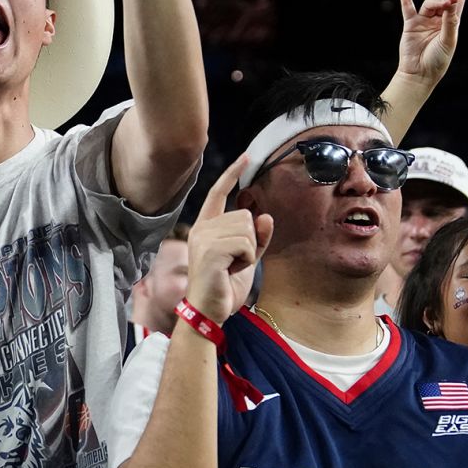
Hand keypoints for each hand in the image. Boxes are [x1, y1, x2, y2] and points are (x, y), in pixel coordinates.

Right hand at [183, 155, 273, 323]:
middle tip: (235, 263)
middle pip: (244, 216)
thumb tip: (266, 216)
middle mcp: (201, 228)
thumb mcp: (247, 259)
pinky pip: (246, 244)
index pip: (218, 193)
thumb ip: (257, 238)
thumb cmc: (224, 287)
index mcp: (206, 227)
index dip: (232, 174)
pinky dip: (248, 260)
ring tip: (232, 267)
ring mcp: (204, 237)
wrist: (209, 312)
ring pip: (247, 229)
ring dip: (249, 252)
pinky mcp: (210, 250)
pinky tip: (231, 271)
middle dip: (250, 241)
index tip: (246, 156)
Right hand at [395, 0, 467, 87]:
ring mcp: (424, 20)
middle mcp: (439, 19)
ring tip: (439, 7)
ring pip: (429, 3)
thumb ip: (450, 20)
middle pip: (443, 0)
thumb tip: (452, 0)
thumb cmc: (438, 61)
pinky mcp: (410, 23)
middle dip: (446, 0)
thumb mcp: (449, 40)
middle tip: (448, 4)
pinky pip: (407, 4)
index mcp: (452, 23)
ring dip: (434, 3)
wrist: (419, 74)